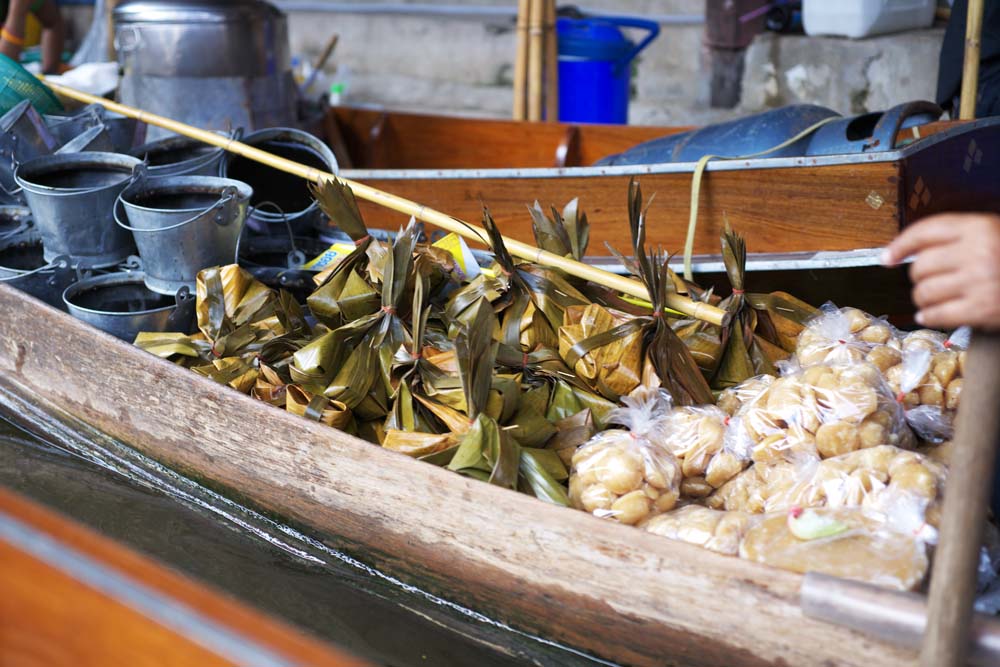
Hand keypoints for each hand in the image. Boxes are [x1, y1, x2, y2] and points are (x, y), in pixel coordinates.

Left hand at [882, 213, 999, 330]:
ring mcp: (980, 282)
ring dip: (922, 298)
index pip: (925, 231)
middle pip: (920, 265)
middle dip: (918, 277)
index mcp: (980, 227)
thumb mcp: (994, 235)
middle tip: (928, 282)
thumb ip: (959, 237)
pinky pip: (937, 314)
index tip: (887, 257)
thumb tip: (908, 252)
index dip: (900, 244)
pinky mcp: (982, 310)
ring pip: (924, 291)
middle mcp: (978, 252)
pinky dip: (928, 316)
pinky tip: (929, 315)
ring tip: (931, 299)